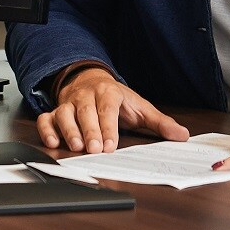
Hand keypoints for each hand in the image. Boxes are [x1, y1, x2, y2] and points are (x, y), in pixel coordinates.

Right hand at [36, 66, 187, 153]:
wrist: (90, 80)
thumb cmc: (117, 99)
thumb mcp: (140, 107)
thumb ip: (160, 122)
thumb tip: (182, 135)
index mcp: (108, 92)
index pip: (108, 108)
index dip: (109, 127)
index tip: (111, 145)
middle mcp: (86, 96)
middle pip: (85, 112)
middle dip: (89, 131)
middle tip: (94, 150)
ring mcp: (69, 103)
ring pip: (64, 114)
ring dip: (68, 130)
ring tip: (76, 147)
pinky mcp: (56, 110)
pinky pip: (47, 118)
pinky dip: (47, 129)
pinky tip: (52, 141)